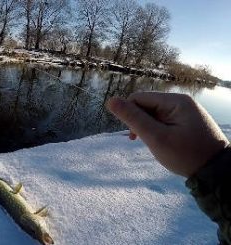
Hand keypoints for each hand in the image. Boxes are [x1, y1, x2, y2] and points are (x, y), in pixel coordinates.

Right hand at [107, 92, 228, 176]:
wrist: (217, 171)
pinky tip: (162, 143)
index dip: (130, 115)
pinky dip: (158, 131)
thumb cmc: (186, 155)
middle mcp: (181, 101)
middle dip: (140, 123)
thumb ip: (133, 118)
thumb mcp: (156, 138)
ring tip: (157, 144)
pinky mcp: (187, 120)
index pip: (138, 98)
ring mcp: (186, 110)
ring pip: (154, 113)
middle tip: (147, 142)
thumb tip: (111, 101)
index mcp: (175, 101)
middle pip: (146, 105)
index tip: (134, 137)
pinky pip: (164, 120)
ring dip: (149, 128)